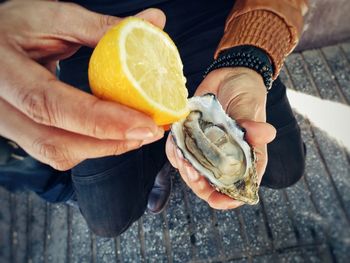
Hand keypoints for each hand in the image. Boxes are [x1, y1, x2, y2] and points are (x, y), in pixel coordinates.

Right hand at [0, 1, 165, 169]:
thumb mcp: (54, 19)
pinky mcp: (23, 132)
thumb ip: (103, 27)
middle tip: (149, 131)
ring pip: (56, 152)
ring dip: (104, 148)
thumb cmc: (15, 27)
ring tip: (138, 133)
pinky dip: (91, 146)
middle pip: (54, 141)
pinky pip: (57, 149)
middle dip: (109, 143)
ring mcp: (8, 124)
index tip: (144, 124)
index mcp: (2, 69)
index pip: (49, 104)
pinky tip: (115, 133)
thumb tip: (153, 21)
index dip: (100, 120)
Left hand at [166, 67, 275, 208]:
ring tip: (182, 155)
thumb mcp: (252, 108)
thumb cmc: (248, 93)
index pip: (237, 190)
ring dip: (183, 167)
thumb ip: (252, 126)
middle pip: (208, 185)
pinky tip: (175, 142)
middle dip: (197, 183)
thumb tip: (266, 133)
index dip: (226, 200)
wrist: (231, 74)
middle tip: (192, 171)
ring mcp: (207, 149)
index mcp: (245, 159)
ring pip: (191, 171)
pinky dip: (174, 150)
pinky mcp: (193, 138)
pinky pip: (178, 152)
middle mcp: (225, 159)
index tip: (215, 200)